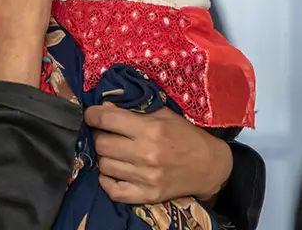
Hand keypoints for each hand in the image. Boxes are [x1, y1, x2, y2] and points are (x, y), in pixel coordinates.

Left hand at [84, 105, 232, 203]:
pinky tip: (112, 171)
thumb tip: (106, 106)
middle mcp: (146, 154)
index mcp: (151, 130)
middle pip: (102, 143)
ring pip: (104, 166)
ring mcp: (145, 177)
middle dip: (99, 135)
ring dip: (104, 156)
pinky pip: (113, 190)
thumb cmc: (186, 135)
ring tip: (112, 151)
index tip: (91, 114)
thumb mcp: (165, 115)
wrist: (209, 166)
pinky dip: (107, 180)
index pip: (108, 120)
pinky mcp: (147, 195)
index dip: (93, 115)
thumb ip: (137, 110)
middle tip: (105, 133)